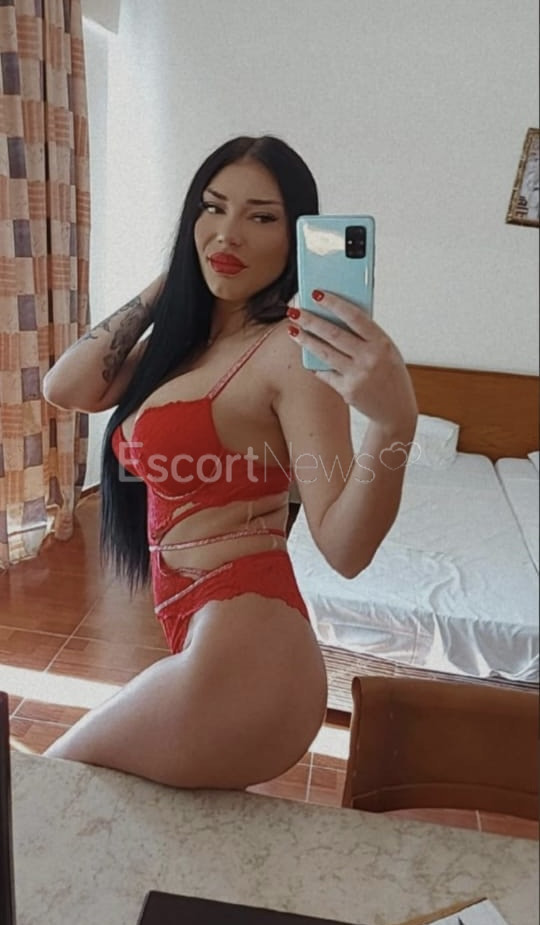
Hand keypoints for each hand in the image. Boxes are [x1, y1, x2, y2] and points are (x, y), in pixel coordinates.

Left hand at [287, 290, 416, 433]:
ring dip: (306, 340)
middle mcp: (370, 358)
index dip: (334, 304)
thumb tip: (336, 315)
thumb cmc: (389, 374)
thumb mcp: (386, 351)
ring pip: (324, 353)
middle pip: (334, 334)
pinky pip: (325, 373)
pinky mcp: (347, 391)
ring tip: (293, 330)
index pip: (355, 317)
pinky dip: (316, 364)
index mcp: (382, 343)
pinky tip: (307, 355)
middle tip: (294, 311)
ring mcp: (358, 375)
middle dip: (311, 321)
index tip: (316, 294)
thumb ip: (367, 336)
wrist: (396, 410)